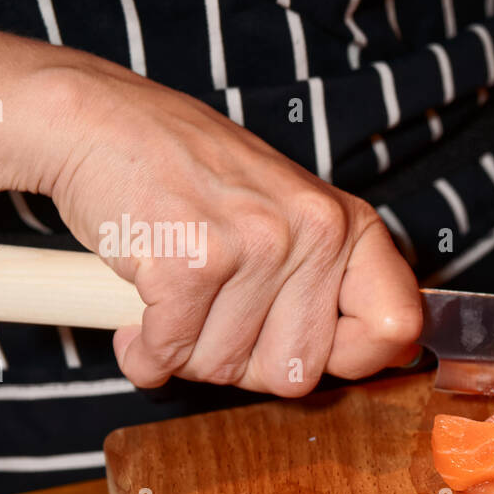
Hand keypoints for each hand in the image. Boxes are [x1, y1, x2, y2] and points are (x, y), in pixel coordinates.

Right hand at [38, 60, 420, 395]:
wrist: (97, 121)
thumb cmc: (191, 175)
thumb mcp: (290, 213)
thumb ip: (332, 281)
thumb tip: (394, 357)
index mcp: (349, 224)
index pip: (396, 325)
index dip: (355, 358)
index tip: (315, 351)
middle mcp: (314, 232)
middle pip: (298, 372)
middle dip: (245, 365)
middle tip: (215, 321)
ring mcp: (254, 245)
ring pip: (225, 367)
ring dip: (186, 351)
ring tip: (174, 296)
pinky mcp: (188, 261)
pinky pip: (170, 355)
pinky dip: (145, 352)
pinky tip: (139, 316)